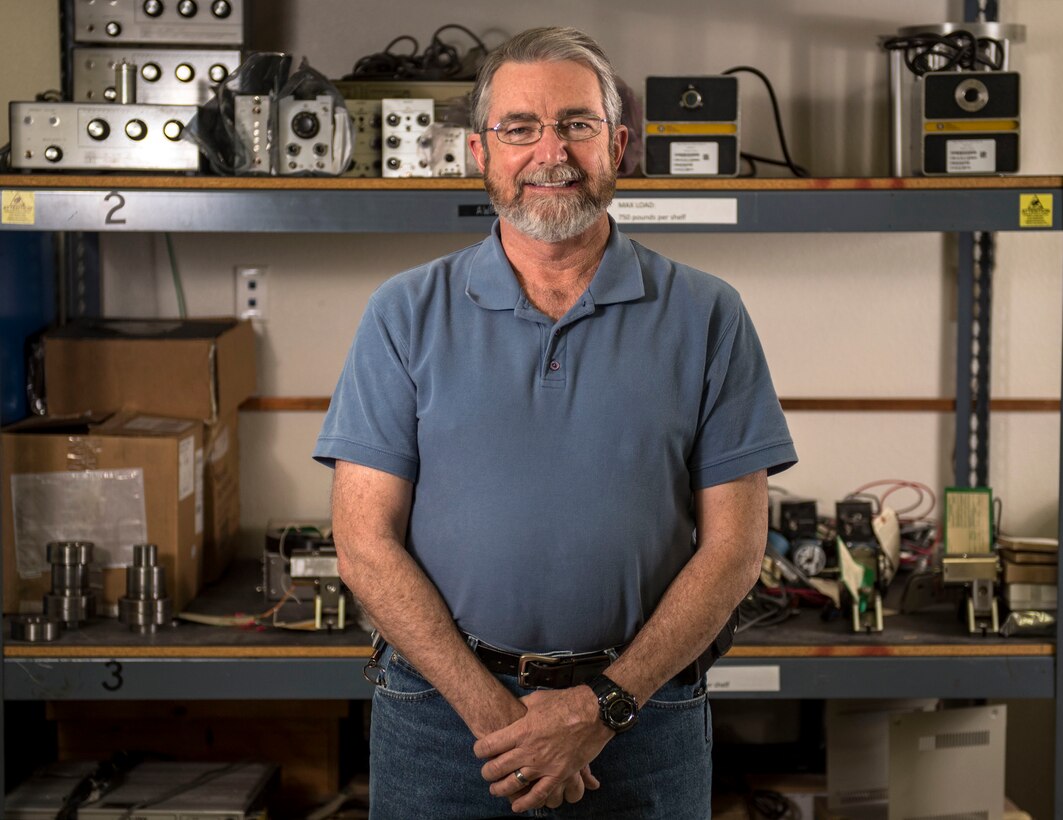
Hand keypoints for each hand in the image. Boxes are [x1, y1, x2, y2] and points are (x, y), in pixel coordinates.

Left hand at [474, 687, 611, 812]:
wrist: (593, 712)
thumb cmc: (565, 702)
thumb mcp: (537, 700)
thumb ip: (521, 708)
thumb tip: (513, 710)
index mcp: (521, 730)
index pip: (489, 745)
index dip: (479, 750)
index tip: (479, 751)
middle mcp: (528, 750)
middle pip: (497, 767)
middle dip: (487, 772)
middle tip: (486, 772)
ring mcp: (543, 764)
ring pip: (514, 783)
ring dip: (500, 789)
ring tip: (495, 789)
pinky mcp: (559, 774)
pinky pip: (539, 795)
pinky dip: (526, 803)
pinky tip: (516, 806)